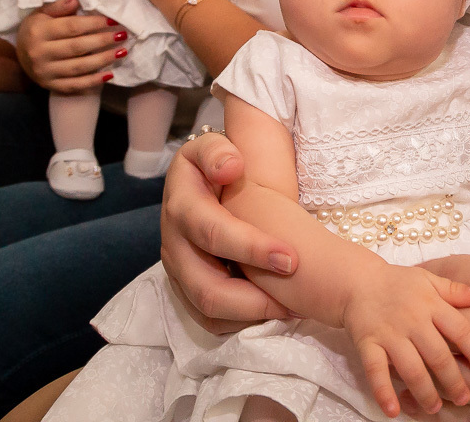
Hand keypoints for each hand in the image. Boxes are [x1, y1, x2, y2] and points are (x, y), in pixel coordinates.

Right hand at [15, 0, 125, 92]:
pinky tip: (110, 74)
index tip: (113, 20)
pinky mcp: (50, 86)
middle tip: (122, 35)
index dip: (94, 24)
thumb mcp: (41, 13)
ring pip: (79, 67)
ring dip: (103, 60)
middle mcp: (40, 53)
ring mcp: (45, 72)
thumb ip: (58, 7)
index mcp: (38, 32)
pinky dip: (93, 81)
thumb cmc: (36, 29)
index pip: (71, 27)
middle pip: (77, 47)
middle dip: (103, 41)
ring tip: (122, 52)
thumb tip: (77, 0)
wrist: (20, 55)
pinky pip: (75, 85)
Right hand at [160, 132, 298, 332]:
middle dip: (253, 298)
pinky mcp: (184, 289)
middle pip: (206, 286)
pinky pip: (209, 321)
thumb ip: (218, 151)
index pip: (212, 232)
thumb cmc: (214, 165)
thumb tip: (231, 167)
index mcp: (181, 206)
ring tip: (291, 310)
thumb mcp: (212, 147)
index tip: (291, 259)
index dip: (251, 248)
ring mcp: (177, 270)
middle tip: (296, 302)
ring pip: (207, 310)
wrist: (197, 185)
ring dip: (251, 315)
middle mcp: (173, 243)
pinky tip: (274, 312)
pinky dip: (241, 323)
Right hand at [344, 264, 469, 417]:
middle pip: (438, 355)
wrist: (357, 281)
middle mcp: (412, 320)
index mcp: (431, 304)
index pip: (460, 330)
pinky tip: (393, 411)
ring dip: (425, 392)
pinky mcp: (367, 343)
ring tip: (435, 409)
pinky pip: (375, 371)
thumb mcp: (428, 279)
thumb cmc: (397, 283)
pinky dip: (383, 392)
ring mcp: (389, 333)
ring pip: (411, 368)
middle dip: (453, 381)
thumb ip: (454, 289)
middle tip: (463, 399)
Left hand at [415, 251, 469, 420]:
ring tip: (414, 368)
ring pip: (457, 379)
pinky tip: (451, 399)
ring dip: (435, 371)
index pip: (457, 277)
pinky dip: (464, 406)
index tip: (418, 278)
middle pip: (447, 329)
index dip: (431, 276)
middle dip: (423, 324)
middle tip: (405, 322)